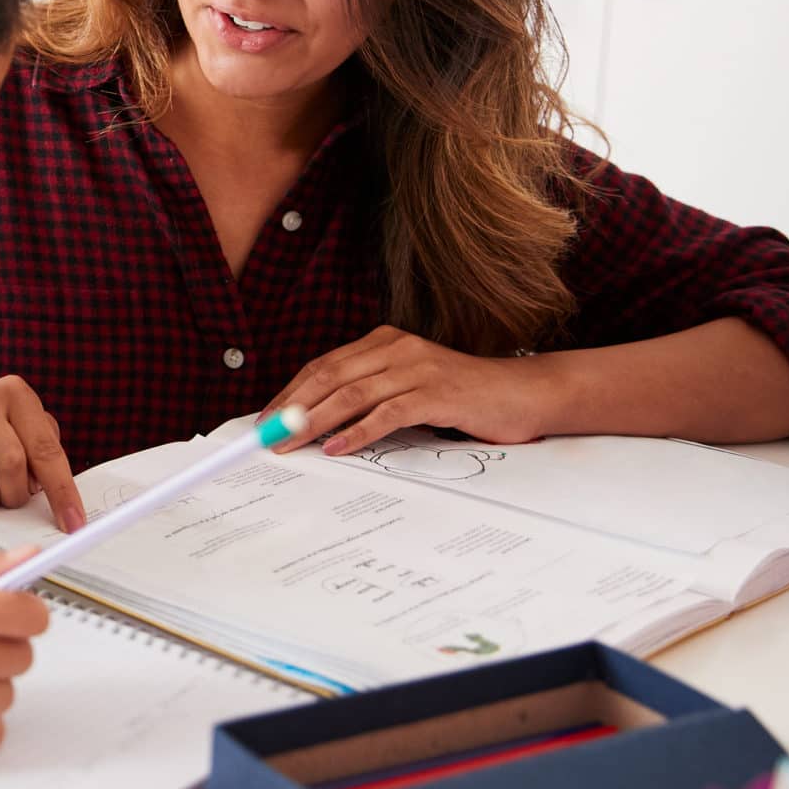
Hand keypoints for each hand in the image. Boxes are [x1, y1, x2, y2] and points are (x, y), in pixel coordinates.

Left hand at [266, 326, 557, 455]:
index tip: (265, 419)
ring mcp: (418, 368)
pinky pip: (388, 413)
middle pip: (331, 376)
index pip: (324, 365)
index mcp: (384, 342)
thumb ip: (370, 395)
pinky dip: (358, 431)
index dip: (291, 392)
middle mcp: (397, 348)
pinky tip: (337, 447)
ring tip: (290, 443)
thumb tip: (319, 422)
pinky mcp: (437, 393)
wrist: (522, 393)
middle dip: (293, 407)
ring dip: (316, 420)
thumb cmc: (461, 396)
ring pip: (353, 393)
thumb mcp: (408, 387)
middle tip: (267, 435)